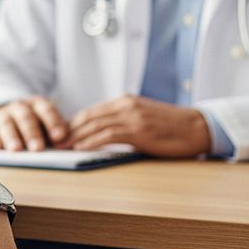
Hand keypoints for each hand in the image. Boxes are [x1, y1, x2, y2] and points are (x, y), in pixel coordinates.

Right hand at [0, 96, 67, 151]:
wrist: (8, 115)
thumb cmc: (35, 124)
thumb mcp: (47, 124)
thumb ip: (56, 133)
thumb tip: (66, 145)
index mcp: (38, 105)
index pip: (46, 110)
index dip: (53, 122)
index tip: (59, 137)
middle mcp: (19, 107)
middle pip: (25, 117)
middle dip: (32, 133)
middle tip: (37, 148)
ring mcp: (3, 115)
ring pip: (7, 124)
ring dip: (12, 137)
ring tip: (16, 149)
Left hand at [64, 95, 210, 157]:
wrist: (198, 127)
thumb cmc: (171, 127)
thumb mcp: (142, 119)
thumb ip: (122, 123)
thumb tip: (100, 136)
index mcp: (124, 101)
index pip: (90, 112)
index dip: (71, 123)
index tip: (57, 134)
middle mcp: (125, 105)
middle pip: (88, 117)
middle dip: (67, 129)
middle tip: (50, 140)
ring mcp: (132, 117)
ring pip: (95, 125)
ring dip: (74, 136)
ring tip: (60, 146)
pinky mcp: (139, 130)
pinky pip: (109, 134)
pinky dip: (91, 141)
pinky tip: (80, 147)